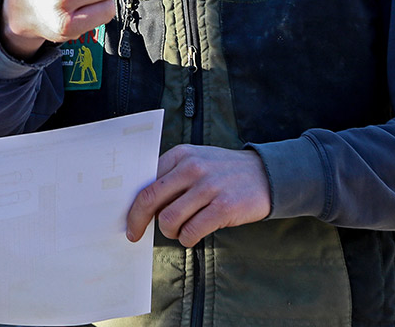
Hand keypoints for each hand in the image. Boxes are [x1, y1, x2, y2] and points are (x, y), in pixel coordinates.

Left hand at [126, 144, 271, 247]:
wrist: (266, 174)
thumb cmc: (224, 172)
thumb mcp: (197, 161)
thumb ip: (172, 176)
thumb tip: (142, 204)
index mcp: (181, 155)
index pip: (145, 181)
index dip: (133, 204)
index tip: (128, 219)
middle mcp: (192, 168)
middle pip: (151, 199)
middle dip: (138, 221)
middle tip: (134, 235)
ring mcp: (208, 187)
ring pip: (169, 218)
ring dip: (169, 232)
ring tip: (178, 231)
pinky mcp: (224, 207)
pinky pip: (192, 231)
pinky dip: (187, 239)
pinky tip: (191, 236)